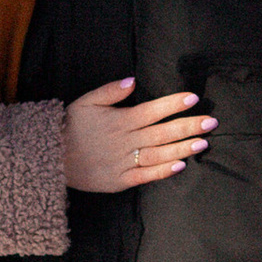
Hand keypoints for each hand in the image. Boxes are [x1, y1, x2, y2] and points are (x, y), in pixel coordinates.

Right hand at [64, 80, 213, 194]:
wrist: (50, 158)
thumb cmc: (70, 126)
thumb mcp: (86, 101)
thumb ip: (110, 90)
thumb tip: (132, 80)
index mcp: (119, 120)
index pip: (151, 110)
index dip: (173, 104)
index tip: (193, 98)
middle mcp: (124, 141)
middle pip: (161, 133)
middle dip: (188, 126)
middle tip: (211, 122)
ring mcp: (123, 162)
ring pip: (158, 155)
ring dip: (182, 148)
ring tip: (203, 142)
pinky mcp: (120, 181)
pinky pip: (145, 176)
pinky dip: (162, 171)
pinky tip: (181, 165)